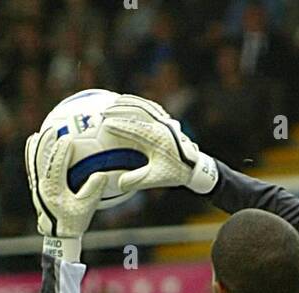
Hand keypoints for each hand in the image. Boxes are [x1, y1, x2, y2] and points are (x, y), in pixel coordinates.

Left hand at [25, 126, 136, 249]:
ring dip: (36, 148)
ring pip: (32, 163)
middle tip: (52, 129)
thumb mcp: (86, 208)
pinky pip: (31, 168)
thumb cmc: (74, 223)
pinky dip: (31, 156)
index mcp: (54, 190)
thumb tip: (102, 174)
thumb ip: (93, 191)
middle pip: (41, 160)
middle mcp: (42, 187)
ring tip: (37, 134)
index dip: (61, 151)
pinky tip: (32, 147)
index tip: (68, 138)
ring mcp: (36, 187)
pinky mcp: (35, 189)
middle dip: (46, 144)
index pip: (56, 166)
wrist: (58, 237)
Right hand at [100, 94, 217, 194]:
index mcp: (158, 139)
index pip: (135, 128)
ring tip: (113, 102)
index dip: (119, 126)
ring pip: (145, 105)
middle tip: (104, 112)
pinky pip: (151, 106)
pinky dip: (139, 102)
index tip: (105, 125)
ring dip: (128, 102)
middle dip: (119, 109)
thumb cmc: (174, 173)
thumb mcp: (156, 179)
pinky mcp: (167, 120)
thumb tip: (120, 184)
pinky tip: (130, 102)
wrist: (194, 166)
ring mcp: (165, 121)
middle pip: (138, 110)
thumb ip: (138, 180)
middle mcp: (162, 126)